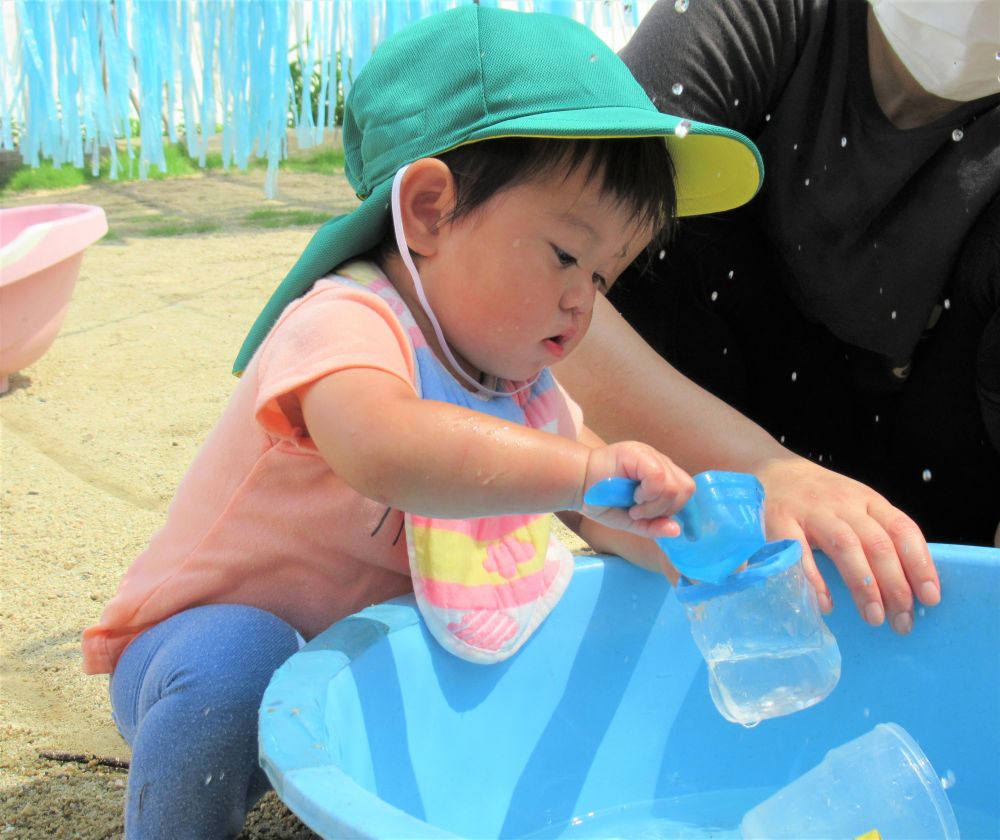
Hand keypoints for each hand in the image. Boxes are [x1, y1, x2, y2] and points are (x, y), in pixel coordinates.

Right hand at [579, 441, 694, 539]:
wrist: (576, 483)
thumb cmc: (600, 500)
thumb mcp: (629, 520)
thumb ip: (652, 526)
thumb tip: (676, 531)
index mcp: (662, 476)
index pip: (685, 492)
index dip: (675, 510)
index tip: (657, 521)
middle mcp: (660, 463)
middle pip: (686, 489)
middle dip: (666, 509)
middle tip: (641, 511)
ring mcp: (651, 456)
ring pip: (675, 485)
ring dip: (655, 504)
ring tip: (635, 505)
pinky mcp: (640, 454)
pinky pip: (659, 478)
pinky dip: (648, 494)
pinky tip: (634, 497)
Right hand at [756, 455, 940, 634]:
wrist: (771, 470)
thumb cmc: (820, 497)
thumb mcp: (854, 505)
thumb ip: (876, 534)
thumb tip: (907, 584)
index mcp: (868, 500)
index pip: (902, 529)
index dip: (920, 564)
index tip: (930, 597)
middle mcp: (843, 503)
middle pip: (877, 543)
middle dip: (894, 585)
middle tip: (902, 621)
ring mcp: (811, 511)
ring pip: (845, 546)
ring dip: (863, 585)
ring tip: (873, 617)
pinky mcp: (779, 520)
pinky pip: (798, 551)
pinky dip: (814, 579)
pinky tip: (825, 603)